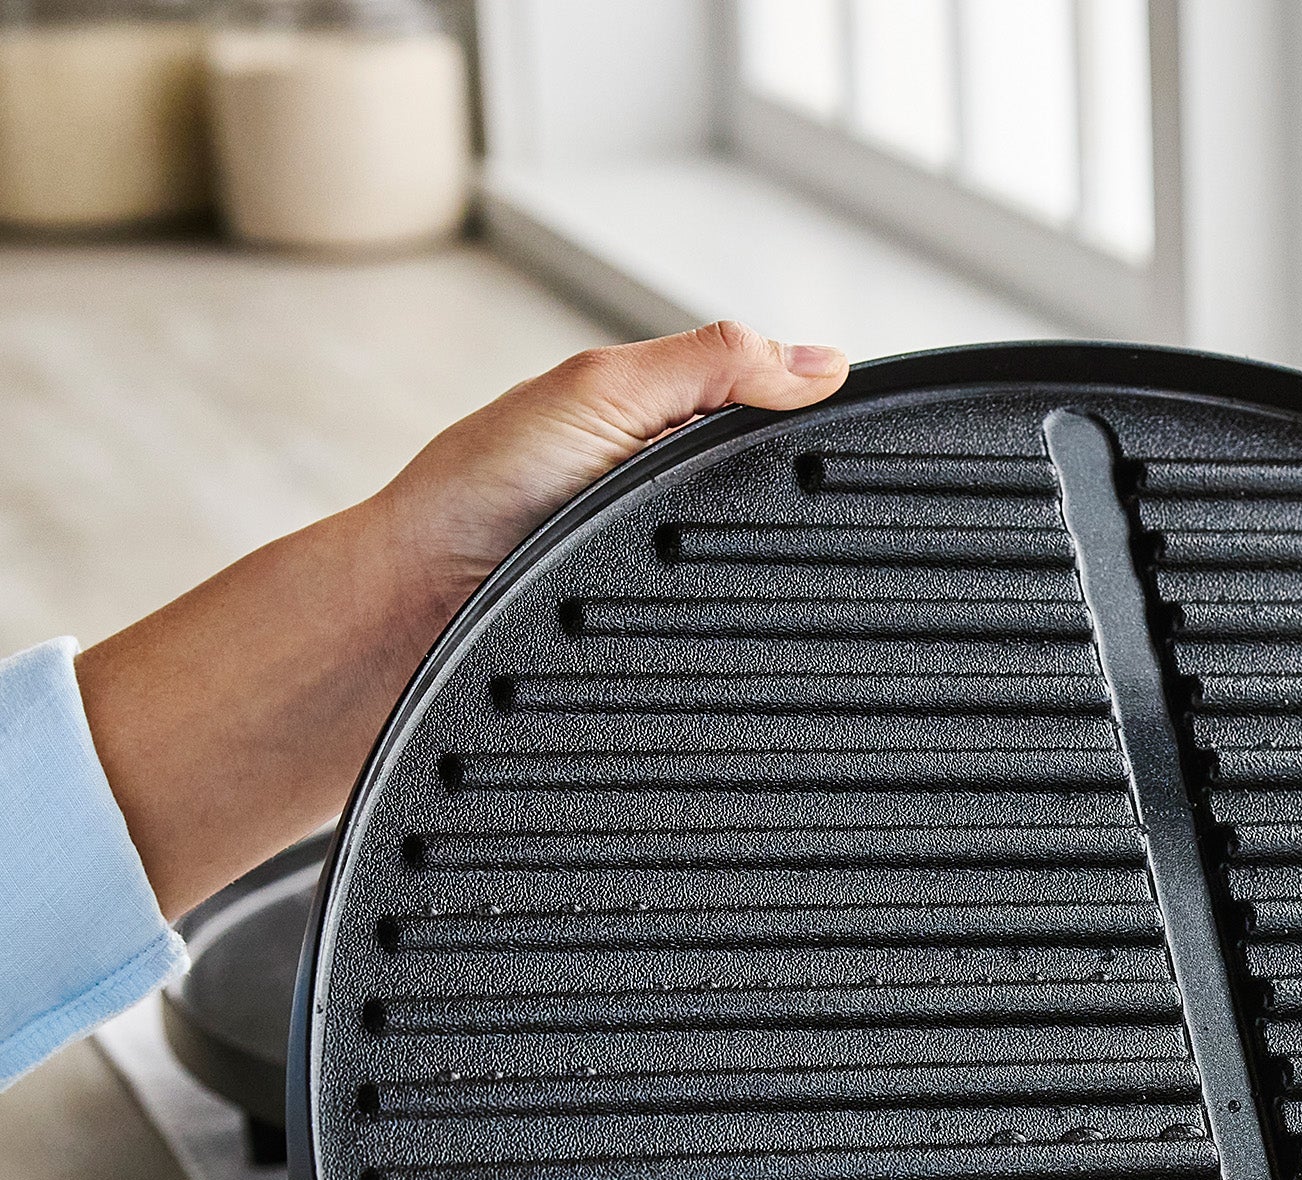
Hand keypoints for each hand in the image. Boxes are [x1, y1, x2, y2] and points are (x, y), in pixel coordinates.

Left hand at [77, 321, 847, 919]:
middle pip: (781, 524)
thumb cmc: (468, 498)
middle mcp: (669, 513)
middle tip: (829, 549)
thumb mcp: (597, 395)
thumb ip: (708, 366)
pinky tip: (753, 663)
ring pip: (764, 602)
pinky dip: (747, 665)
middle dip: (809, 541)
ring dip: (779, 614)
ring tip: (789, 611)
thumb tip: (823, 364)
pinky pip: (731, 662)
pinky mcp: (662, 663)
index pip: (779, 426)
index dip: (825, 437)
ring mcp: (666, 591)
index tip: (870, 456)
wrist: (403, 620)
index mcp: (665, 434)